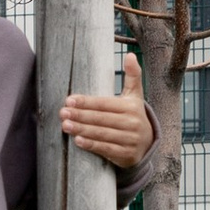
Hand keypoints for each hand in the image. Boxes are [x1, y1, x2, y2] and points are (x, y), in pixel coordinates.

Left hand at [60, 51, 153, 170]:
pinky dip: (92, 145)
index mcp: (132, 106)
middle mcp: (132, 123)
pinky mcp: (126, 155)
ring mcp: (130, 140)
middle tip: (62, 112)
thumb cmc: (133, 116)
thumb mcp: (135, 97)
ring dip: (82, 129)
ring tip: (65, 125)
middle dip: (80, 115)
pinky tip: (78, 141)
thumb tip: (131, 54)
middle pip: (101, 118)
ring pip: (102, 134)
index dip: (87, 102)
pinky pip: (106, 149)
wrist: (147, 144)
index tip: (69, 100)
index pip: (105, 103)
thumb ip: (133, 76)